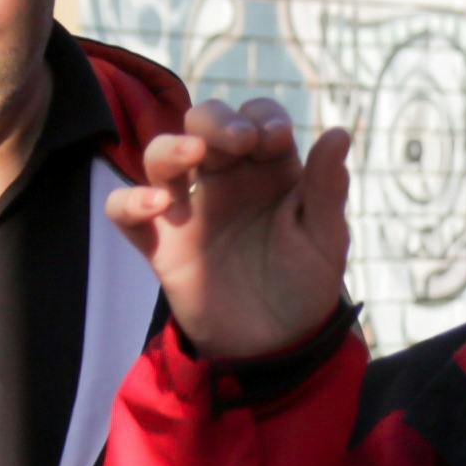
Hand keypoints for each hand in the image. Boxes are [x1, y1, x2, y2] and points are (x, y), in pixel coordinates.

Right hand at [107, 100, 353, 361]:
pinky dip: (129, 201)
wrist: (276, 346)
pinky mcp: (161, 243)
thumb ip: (327, 189)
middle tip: (238, 142)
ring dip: (171, 147)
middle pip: (204, 123)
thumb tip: (340, 132)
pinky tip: (155, 205)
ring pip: (161, 155)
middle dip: (216, 121)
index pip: (258, 120)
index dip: (263, 119)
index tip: (274, 140)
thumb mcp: (325, 239)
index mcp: (269, 170)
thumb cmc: (305, 285)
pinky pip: (126, 211)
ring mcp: (189, 208)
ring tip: (193, 156)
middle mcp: (225, 179)